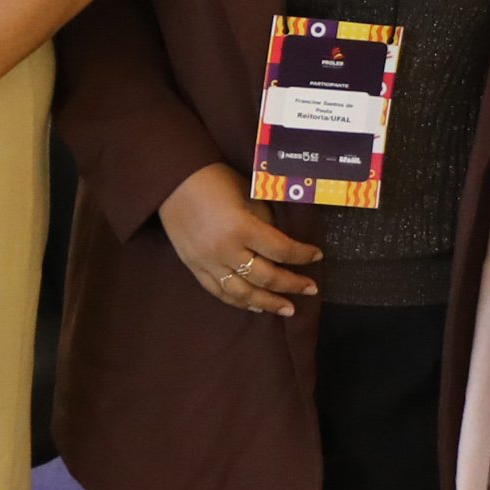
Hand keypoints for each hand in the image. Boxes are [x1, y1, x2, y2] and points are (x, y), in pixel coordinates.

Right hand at [158, 163, 320, 317]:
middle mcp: (225, 250)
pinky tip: (255, 306)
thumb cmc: (214, 180)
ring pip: (242, 293)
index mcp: (242, 227)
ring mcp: (207, 262)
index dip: (302, 255)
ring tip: (287, 309)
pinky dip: (239, 302)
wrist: (172, 180)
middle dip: (292, 285)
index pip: (281, 249)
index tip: (317, 255)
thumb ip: (265, 221)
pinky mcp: (194, 267)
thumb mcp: (247, 194)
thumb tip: (281, 243)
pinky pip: (219, 292)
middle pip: (265, 277)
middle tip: (311, 289)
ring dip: (268, 303)